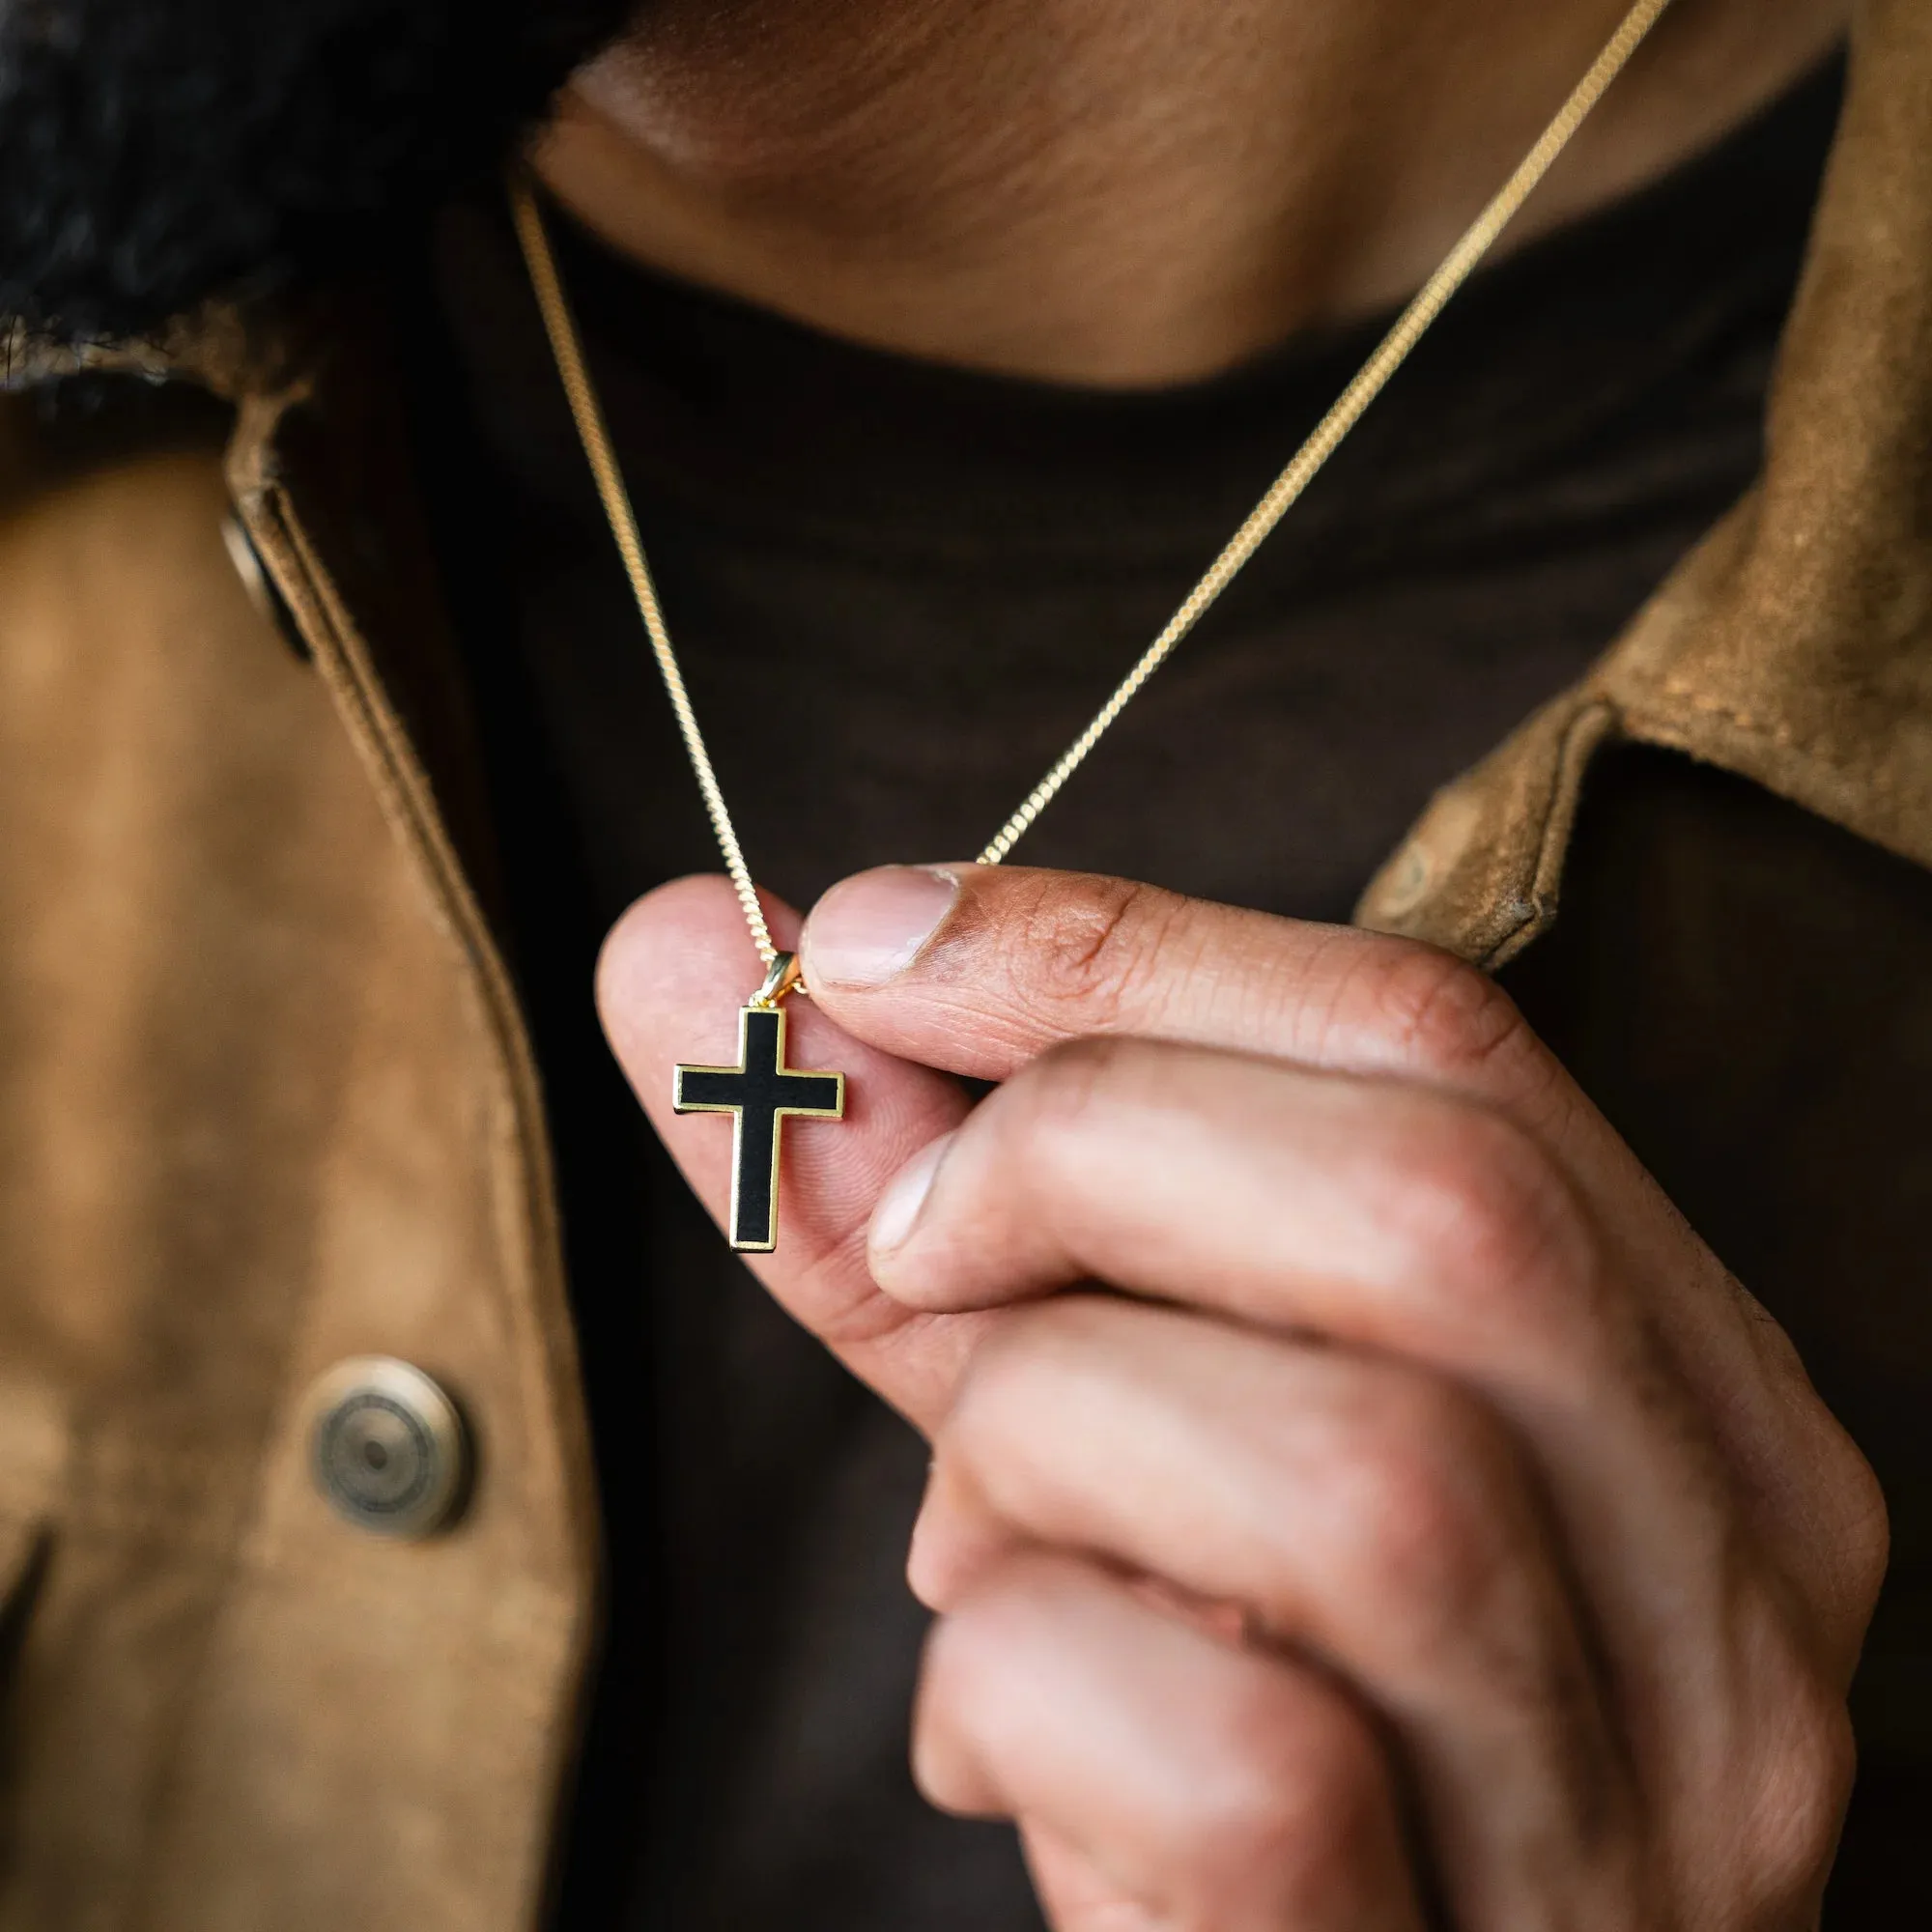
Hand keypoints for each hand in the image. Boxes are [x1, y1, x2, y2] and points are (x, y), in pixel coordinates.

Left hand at [597, 864, 1886, 1929]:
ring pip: (1354, 1479)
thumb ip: (912, 1195)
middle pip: (1442, 1212)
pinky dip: (1023, 1682)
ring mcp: (1617, 1825)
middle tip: (916, 1250)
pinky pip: (1236, 1762)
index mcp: (1673, 1395)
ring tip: (976, 1534)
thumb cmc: (1193, 1693)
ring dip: (1048, 1441)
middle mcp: (1716, 1601)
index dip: (1122, 951)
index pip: (1445, 1045)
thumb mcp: (1083, 1413)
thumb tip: (689, 953)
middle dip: (1088, 1152)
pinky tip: (996, 1727)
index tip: (866, 942)